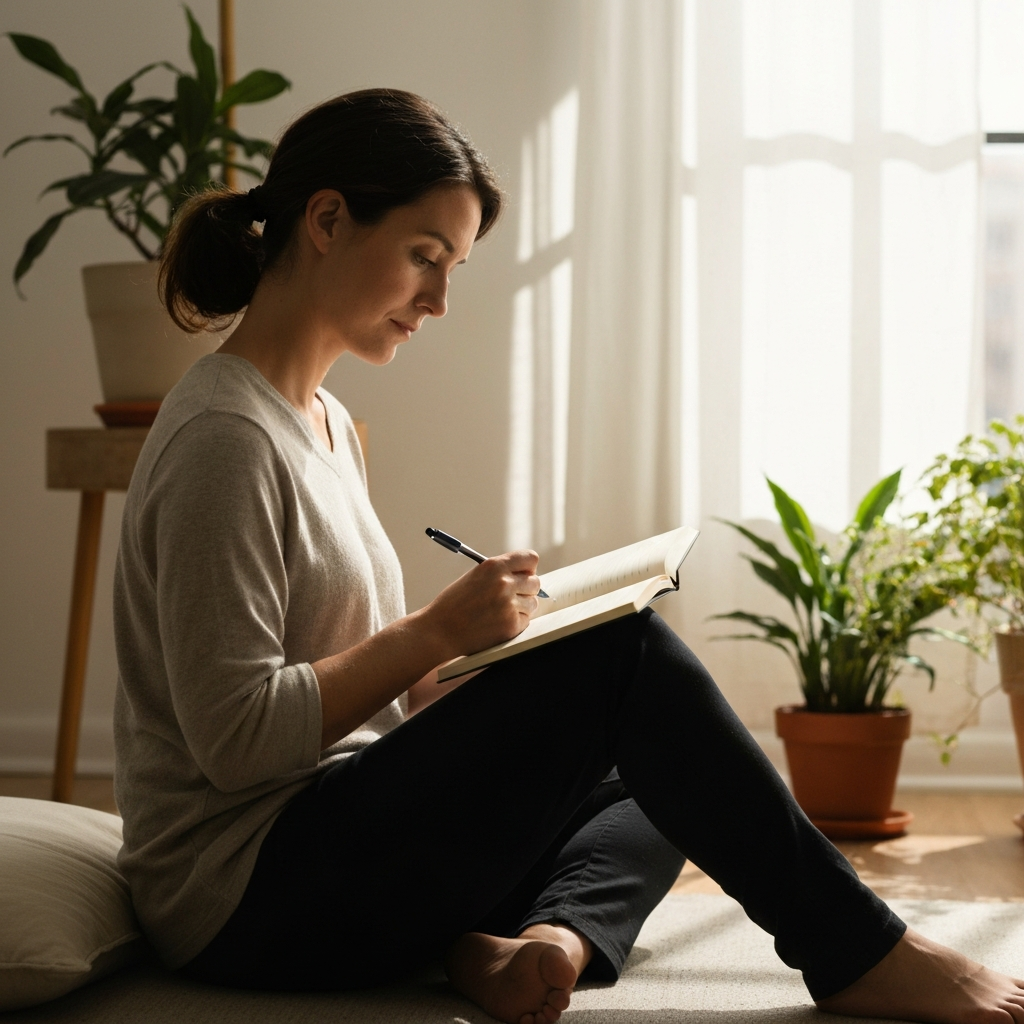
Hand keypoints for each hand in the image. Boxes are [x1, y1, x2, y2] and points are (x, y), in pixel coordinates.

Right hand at [422, 550, 540, 660]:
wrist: (440, 631)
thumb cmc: (454, 605)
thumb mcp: (476, 577)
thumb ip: (500, 573)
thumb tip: (527, 576)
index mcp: (494, 566)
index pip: (530, 559)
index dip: (528, 568)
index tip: (523, 575)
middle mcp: (504, 583)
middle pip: (535, 582)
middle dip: (526, 590)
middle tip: (510, 597)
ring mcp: (509, 604)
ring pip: (533, 603)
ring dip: (521, 608)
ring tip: (499, 612)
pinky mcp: (511, 625)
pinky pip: (526, 621)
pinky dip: (515, 623)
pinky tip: (497, 623)